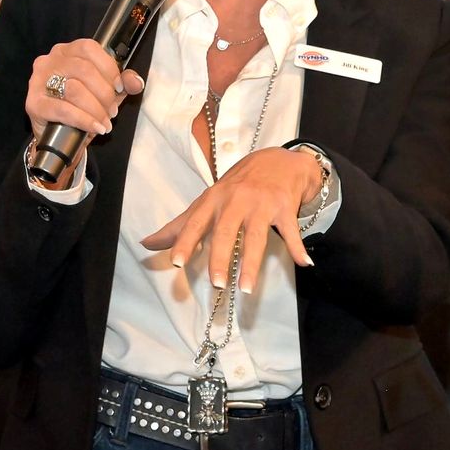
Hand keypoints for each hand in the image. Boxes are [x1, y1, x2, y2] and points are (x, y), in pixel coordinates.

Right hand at [25, 40, 143, 186]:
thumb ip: (123, 83)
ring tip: (104, 121)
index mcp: (68, 51)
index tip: (119, 88)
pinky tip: (94, 128)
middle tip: (112, 111)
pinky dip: (83, 120)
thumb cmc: (83, 107)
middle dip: (104, 94)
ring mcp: (38, 81)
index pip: (89, 48)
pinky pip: (63, 109)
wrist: (60, 137)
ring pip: (74, 89)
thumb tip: (136, 81)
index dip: (108, 68)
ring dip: (95, 109)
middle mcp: (50, 61)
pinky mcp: (34, 103)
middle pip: (84, 70)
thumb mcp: (107, 92)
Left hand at [141, 147, 322, 291]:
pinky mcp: (284, 208)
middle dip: (220, 257)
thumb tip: (146, 244)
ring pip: (256, 237)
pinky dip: (297, 247)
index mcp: (214, 200)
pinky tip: (304, 263)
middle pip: (226, 232)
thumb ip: (179, 225)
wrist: (278, 160)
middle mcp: (236, 201)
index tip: (176, 262)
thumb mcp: (208, 201)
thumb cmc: (238, 186)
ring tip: (247, 289)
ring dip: (251, 263)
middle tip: (216, 283)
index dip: (185, 242)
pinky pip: (291, 231)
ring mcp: (261, 204)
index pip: (196, 223)